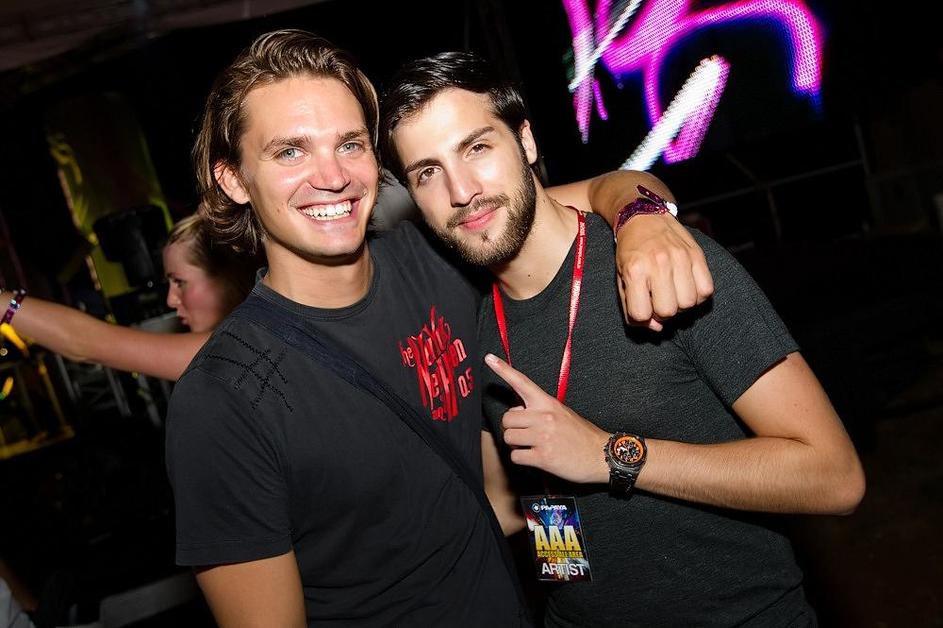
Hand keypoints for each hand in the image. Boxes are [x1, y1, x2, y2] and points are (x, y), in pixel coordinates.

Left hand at [484, 353, 609, 483]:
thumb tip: (519, 412)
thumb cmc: (582, 435)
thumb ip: (540, 410)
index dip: (503, 370)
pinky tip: (535, 457)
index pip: (522, 382)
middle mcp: (544, 417)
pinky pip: (516, 456)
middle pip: (507, 419)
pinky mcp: (542, 457)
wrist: (602, 455)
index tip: (488, 358)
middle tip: (527, 433)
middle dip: (513, 428)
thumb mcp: (563, 414)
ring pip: (508, 437)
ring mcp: (542, 437)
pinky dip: (522, 458)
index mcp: (548, 403)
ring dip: (516, 444)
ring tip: (532, 445)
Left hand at [615, 213, 713, 330]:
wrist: (643, 216)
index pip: (641, 313)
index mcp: (634, 270)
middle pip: (668, 311)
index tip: (641, 306)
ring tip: (672, 292)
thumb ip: (632, 307)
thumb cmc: (630, 252)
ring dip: (680, 304)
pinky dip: (698, 295)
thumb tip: (657, 328)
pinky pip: (706, 290)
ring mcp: (680, 258)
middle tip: (658, 298)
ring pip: (688, 303)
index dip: (641, 316)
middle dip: (661, 312)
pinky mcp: (697, 255)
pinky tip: (687, 286)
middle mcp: (658, 263)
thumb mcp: (621, 278)